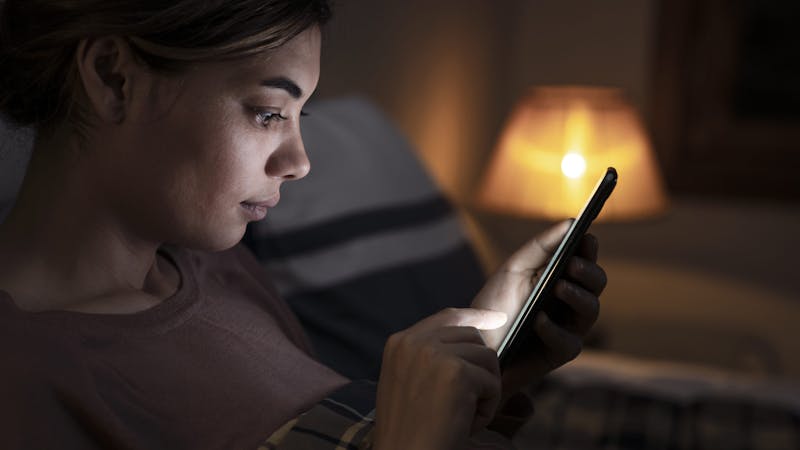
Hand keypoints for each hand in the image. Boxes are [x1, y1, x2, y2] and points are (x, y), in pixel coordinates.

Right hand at [373, 308, 507, 449]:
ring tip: (462, 415)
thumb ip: (428, 358)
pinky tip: (465, 424)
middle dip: (480, 368)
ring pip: (487, 357)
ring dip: (484, 390)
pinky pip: (492, 382)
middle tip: (468, 402)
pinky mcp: (456, 372)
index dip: (476, 316)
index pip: (447, 317)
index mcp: (399, 342)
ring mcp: (434, 354)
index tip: (498, 318)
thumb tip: (472, 345)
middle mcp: (414, 341)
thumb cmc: (408, 431)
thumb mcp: (407, 383)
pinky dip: (487, 409)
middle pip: (472, 336)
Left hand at [471, 221, 606, 399]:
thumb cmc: (496, 305)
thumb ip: (542, 246)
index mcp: (563, 276)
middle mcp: (572, 301)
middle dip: (588, 272)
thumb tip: (571, 223)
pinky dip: (553, 329)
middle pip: (597, 283)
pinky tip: (538, 320)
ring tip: (557, 287)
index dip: (589, 248)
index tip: (586, 237)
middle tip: (572, 264)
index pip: (586, 259)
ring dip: (576, 296)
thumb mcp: (514, 269)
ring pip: (591, 310)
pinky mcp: (560, 352)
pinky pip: (568, 341)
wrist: (476, 344)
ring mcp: (569, 327)